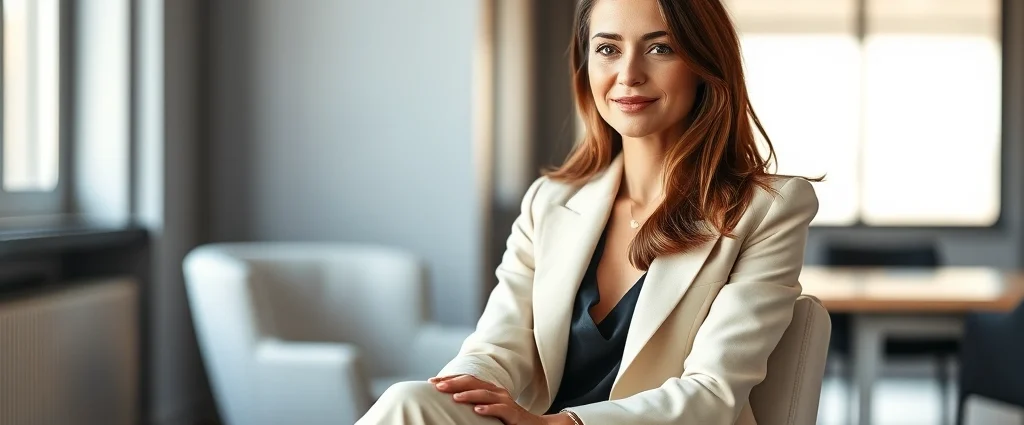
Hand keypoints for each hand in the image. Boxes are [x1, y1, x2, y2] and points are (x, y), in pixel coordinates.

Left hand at [429, 375, 571, 424]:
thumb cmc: (507, 418)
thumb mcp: (488, 409)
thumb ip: (473, 403)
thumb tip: (450, 401)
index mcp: (488, 389)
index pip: (466, 380)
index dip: (449, 379)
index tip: (432, 382)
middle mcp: (496, 391)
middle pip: (472, 383)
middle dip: (454, 383)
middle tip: (436, 385)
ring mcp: (505, 401)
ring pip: (485, 394)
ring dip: (468, 395)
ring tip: (454, 397)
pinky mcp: (513, 413)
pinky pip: (501, 410)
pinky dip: (489, 409)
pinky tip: (477, 410)